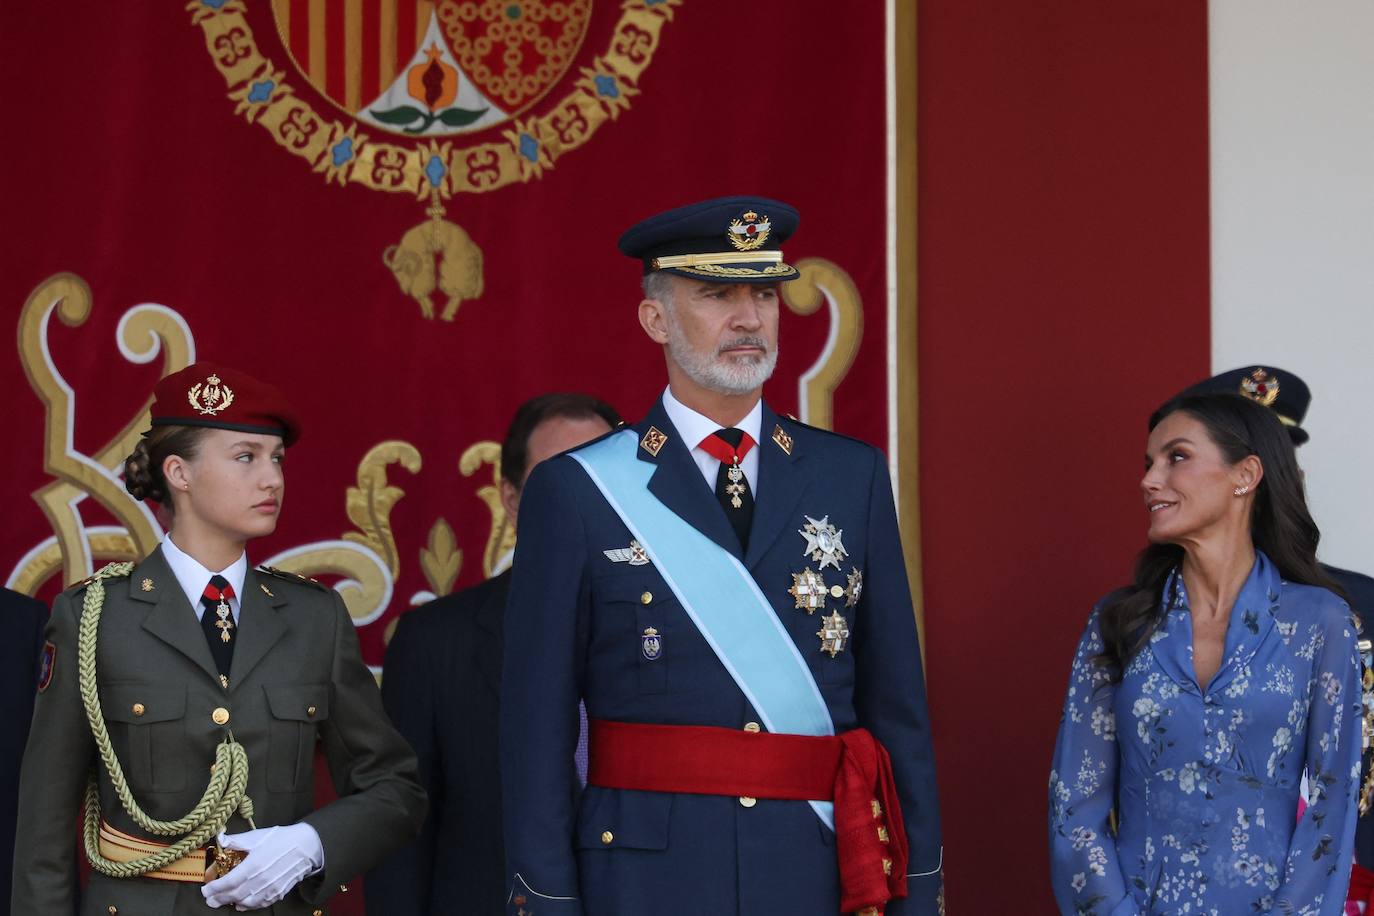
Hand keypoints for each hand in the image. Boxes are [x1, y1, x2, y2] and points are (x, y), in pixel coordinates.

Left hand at [201, 823, 323, 909]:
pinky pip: (261, 904)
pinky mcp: (279, 892)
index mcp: (254, 865)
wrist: (307, 845)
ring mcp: (271, 888)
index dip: (214, 888)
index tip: (205, 889)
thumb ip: (237, 840)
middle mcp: (261, 880)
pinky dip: (249, 906)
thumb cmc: (282, 838)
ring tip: (224, 901)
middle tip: (209, 900)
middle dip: (219, 899)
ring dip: (233, 903)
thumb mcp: (258, 836)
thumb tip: (220, 839)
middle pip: (235, 895)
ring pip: (247, 902)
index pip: (228, 882)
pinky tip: (242, 904)